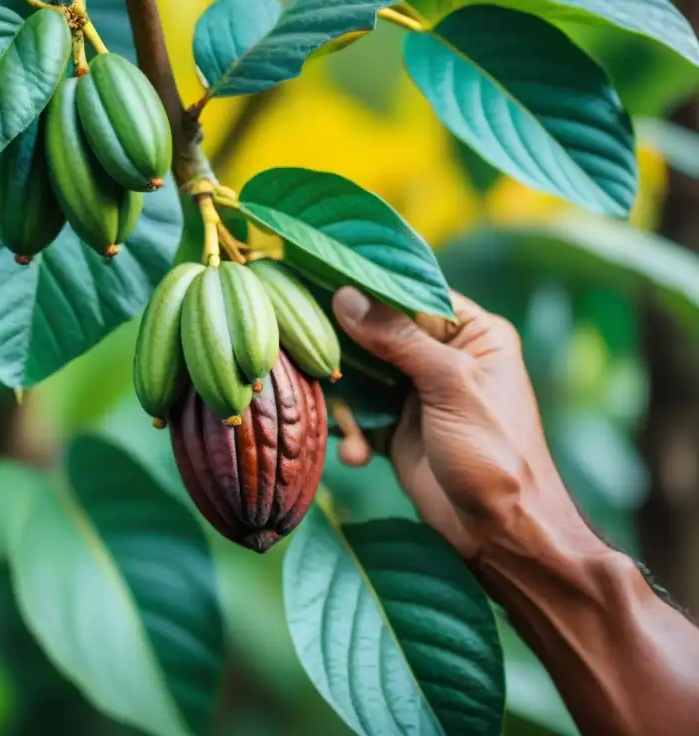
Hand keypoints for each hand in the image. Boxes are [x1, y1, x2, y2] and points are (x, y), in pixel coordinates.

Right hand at [331, 287, 579, 558]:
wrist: (501, 533)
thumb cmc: (495, 453)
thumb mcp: (451, 385)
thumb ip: (399, 339)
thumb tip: (345, 297)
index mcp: (471, 334)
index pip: (411, 295)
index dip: (368, 290)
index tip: (320, 282)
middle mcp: (442, 358)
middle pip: (377, 335)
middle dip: (345, 351)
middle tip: (313, 356)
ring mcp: (416, 395)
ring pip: (360, 378)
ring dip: (346, 403)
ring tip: (346, 428)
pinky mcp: (397, 431)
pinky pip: (360, 418)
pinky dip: (352, 436)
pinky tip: (358, 456)